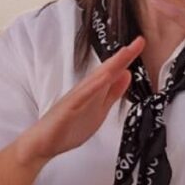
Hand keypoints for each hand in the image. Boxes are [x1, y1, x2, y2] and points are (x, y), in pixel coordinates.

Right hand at [19, 37, 143, 164]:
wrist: (43, 143)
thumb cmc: (67, 127)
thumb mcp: (98, 110)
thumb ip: (112, 93)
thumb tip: (126, 75)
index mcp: (94, 92)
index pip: (114, 73)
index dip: (128, 60)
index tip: (141, 44)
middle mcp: (86, 91)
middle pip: (107, 71)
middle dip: (123, 57)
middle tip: (139, 41)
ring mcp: (76, 99)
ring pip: (97, 80)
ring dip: (111, 66)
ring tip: (125, 53)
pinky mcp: (68, 109)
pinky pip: (82, 97)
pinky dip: (94, 87)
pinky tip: (103, 78)